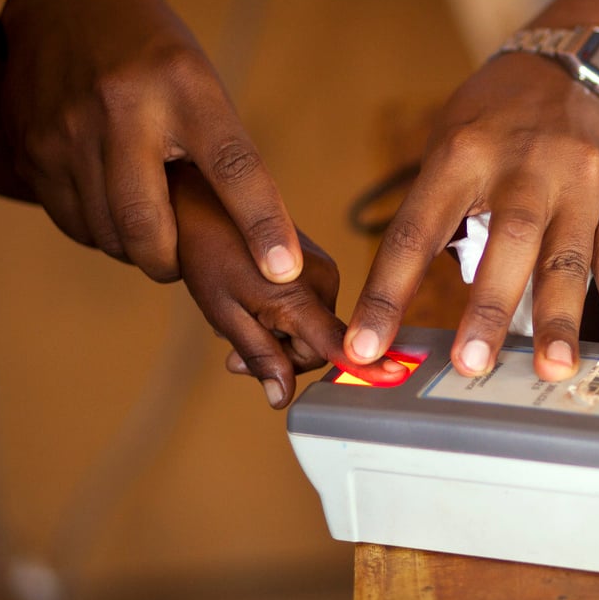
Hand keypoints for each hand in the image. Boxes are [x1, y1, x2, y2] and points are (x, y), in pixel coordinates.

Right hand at [0, 0, 300, 283]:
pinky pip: (71, 223)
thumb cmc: (154, 60)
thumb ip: (227, 160)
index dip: (261, 223)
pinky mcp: (30, 148)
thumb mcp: (204, 89)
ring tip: (147, 223)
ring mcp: (66, 129)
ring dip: (133, 248)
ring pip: (106, 234)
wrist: (72, 2)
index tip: (281, 269)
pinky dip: (99, 232)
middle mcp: (120, 107)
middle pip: (147, 226)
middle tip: (180, 259)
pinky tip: (111, 205)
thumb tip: (265, 250)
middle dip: (169, 262)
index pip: (233, 167)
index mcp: (183, 87)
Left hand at [169, 163, 407, 406]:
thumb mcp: (224, 314)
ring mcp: (325, 271)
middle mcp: (324, 281)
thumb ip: (259, 356)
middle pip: (317, 348)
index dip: (364, 366)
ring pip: (312, 332)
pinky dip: (283, 319)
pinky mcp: (320, 266)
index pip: (338, 342)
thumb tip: (281, 397)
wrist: (205, 202)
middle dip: (280, 357)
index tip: (393, 378)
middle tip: (236, 357)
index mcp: (299, 294)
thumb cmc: (208, 252)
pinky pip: (310, 312)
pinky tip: (253, 306)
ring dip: (278, 339)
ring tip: (237, 323)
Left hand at [345, 53, 598, 381]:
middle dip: (487, 307)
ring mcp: (576, 184)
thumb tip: (409, 300)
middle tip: (472, 363)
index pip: (416, 232)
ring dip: (559, 318)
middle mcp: (523, 167)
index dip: (387, 294)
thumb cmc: (497, 118)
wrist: (577, 65)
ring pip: (567, 258)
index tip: (365, 346)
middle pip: (507, 242)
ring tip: (554, 368)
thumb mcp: (450, 146)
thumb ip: (437, 216)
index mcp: (462, 156)